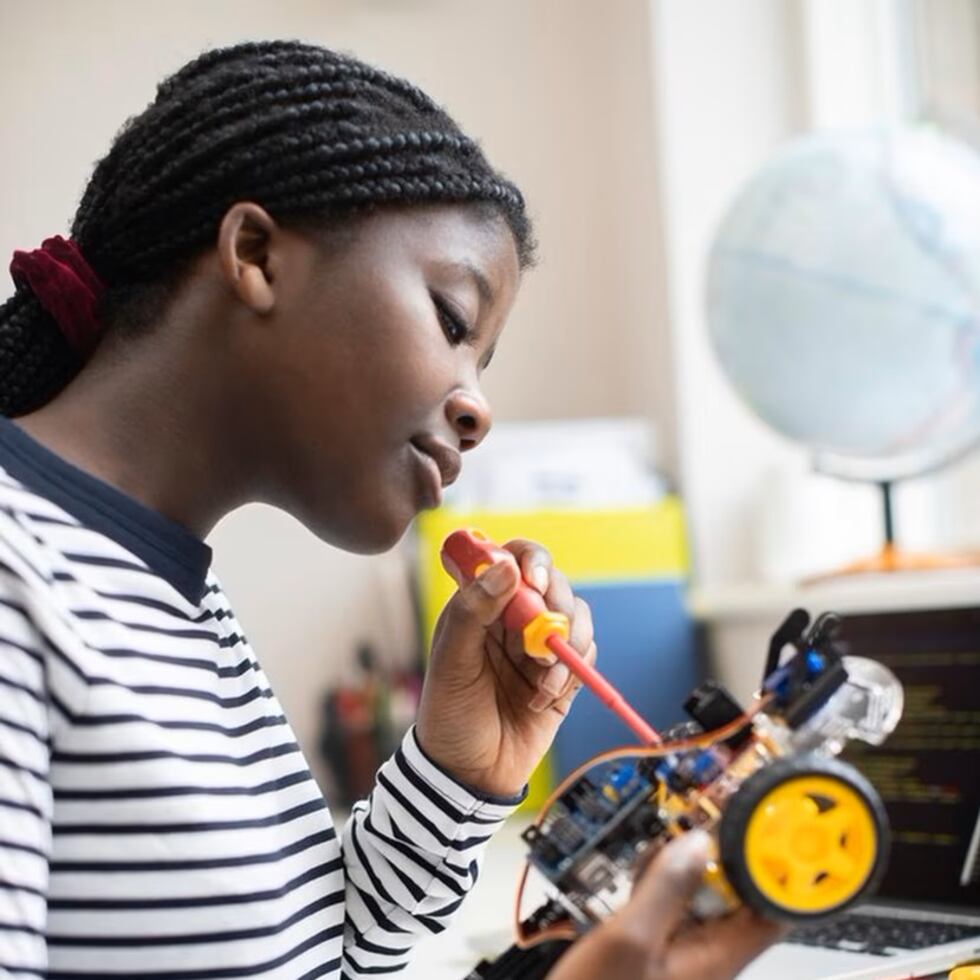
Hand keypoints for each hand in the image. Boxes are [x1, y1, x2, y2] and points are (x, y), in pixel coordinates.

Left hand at [415, 539, 595, 797]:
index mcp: (480, 604)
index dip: (529, 559)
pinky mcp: (562, 674)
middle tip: (544, 639)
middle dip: (555, 607)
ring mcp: (539, 645)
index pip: (512, 558)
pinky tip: (544, 698)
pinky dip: (573, 673)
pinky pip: (586, 654)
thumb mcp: (452, 662)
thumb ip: (472, 611)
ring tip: (542, 678)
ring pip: (576, 616)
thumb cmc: (449, 715)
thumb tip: (505, 567)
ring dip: (567, 645)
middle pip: (553, 583)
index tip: (532, 581)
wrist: (470, 774)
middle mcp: (513, 618)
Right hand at [547, 832, 783, 979]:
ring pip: (703, 901)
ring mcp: (683, 958)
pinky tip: (643, 869)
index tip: (760, 823)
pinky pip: (674, 912)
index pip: (772, 909)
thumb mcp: (629, 938)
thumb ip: (668, 887)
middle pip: (737, 897)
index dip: (771, 865)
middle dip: (722, 855)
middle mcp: (709, 959)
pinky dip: (663, 884)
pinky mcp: (657, 955)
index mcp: (718, 960)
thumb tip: (701, 841)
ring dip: (688, 866)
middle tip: (699, 821)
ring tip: (668, 840)